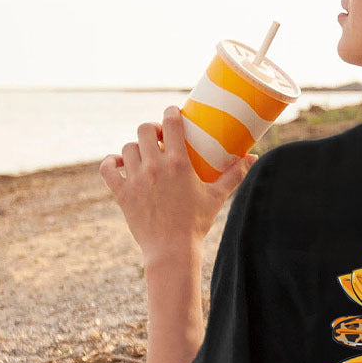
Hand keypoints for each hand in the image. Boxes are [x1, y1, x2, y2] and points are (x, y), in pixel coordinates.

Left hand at [99, 105, 258, 263]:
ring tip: (145, 154)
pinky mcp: (122, 193)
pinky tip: (119, 163)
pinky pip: (108, 169)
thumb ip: (234, 175)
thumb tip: (254, 157)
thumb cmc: (196, 223)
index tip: (173, 113)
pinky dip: (110, 162)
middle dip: (152, 129)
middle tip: (160, 137)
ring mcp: (135, 179)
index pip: (171, 123)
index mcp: (178, 163)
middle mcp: (154, 167)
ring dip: (136, 147)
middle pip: (144, 129)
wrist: (172, 250)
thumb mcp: (216, 197)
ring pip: (127, 148)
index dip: (170, 112)